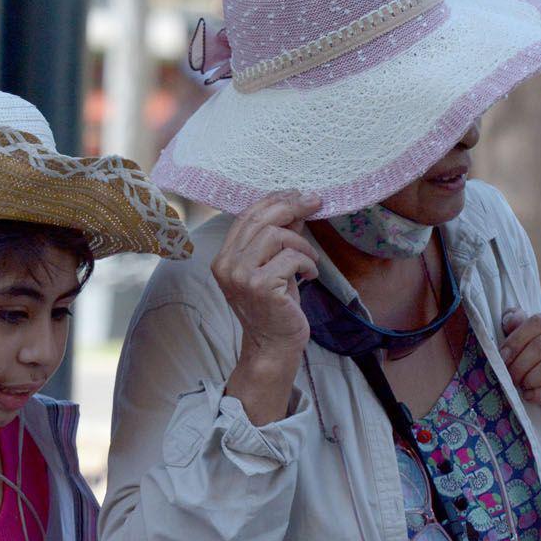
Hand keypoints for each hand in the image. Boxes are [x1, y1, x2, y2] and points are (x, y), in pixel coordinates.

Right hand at [214, 191, 321, 423]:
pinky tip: (310, 276)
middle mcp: (226, 264)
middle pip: (260, 218)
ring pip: (276, 235)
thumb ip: (279, 239)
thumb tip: (296, 208)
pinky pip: (291, 258)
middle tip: (316, 202)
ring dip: (302, 244)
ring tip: (310, 259)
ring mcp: (241, 276)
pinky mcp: (260, 286)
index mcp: (224, 257)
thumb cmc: (275, 307)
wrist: (273, 347)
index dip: (274, 200)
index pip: (247, 215)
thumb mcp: (274, 266)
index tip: (299, 194)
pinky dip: (308, 263)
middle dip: (292, 206)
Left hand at [499, 308, 540, 431]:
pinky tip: (531, 397)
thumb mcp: (527, 345)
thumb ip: (517, 327)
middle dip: (520, 363)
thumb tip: (511, 315)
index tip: (501, 357)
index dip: (514, 340)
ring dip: (530, 379)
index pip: (538, 322)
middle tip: (508, 376)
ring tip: (521, 386)